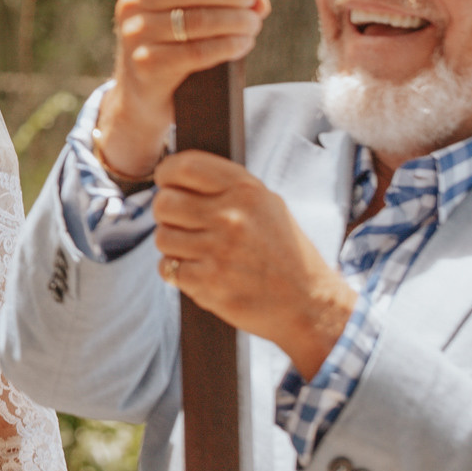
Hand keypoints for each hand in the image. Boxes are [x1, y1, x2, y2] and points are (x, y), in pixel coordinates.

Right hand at [100, 0, 270, 180]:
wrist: (145, 88)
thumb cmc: (176, 35)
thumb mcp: (190, 5)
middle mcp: (132, 1)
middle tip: (252, 1)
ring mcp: (136, 34)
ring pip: (198, 21)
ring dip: (236, 21)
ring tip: (253, 24)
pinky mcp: (146, 65)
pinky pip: (196, 52)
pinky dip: (227, 46)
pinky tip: (243, 44)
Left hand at [152, 150, 353, 376]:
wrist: (309, 304)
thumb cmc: (285, 252)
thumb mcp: (268, 205)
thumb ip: (228, 187)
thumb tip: (179, 173)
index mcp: (246, 191)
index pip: (185, 166)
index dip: (167, 173)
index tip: (165, 181)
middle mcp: (232, 217)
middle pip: (164, 202)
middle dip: (166, 212)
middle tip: (180, 222)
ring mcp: (219, 251)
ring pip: (162, 237)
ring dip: (173, 245)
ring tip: (196, 250)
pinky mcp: (209, 283)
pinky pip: (167, 267)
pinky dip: (176, 271)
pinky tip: (198, 271)